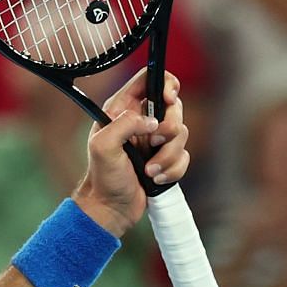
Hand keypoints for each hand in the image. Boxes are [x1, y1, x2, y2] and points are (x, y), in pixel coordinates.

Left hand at [73, 69, 188, 235]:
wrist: (111, 207)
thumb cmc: (102, 178)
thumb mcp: (103, 146)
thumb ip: (124, 124)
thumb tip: (152, 121)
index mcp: (122, 109)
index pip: (149, 79)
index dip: (165, 83)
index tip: (168, 99)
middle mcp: (141, 120)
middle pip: (174, 106)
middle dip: (170, 128)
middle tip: (154, 142)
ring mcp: (155, 139)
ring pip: (182, 134)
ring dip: (167, 156)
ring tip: (148, 170)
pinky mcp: (166, 157)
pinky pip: (184, 156)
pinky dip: (172, 170)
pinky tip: (154, 179)